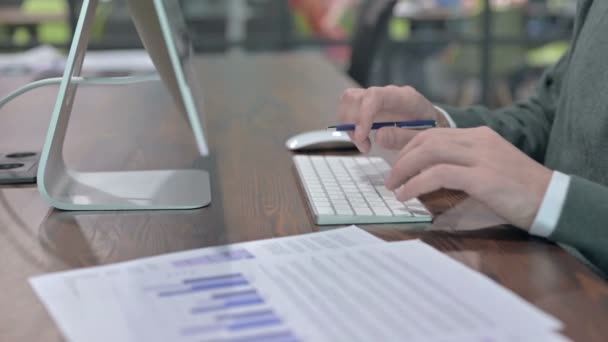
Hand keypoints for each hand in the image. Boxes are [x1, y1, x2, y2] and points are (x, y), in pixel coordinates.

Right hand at [338, 86, 447, 152]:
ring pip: (349, 101)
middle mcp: (388, 92)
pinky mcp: (370, 105)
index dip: (363, 115)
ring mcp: (377, 97)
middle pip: (355, 97)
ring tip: (363, 144)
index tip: (361, 137)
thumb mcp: (423, 138)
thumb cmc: (430, 129)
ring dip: (348, 124)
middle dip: (352, 123)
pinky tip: (363, 139)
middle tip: (364, 146)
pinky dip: (350, 125)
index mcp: (405, 97)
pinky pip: (350, 108)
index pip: (375, 96)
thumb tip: (378, 135)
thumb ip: (403, 137)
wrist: (434, 122)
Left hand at [384, 127, 552, 229]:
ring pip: (429, 153)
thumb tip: (430, 175)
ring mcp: (481, 157)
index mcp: (479, 136)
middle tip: (389, 178)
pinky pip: (439, 174)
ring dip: (404, 170)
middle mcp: (478, 140)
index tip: (394, 162)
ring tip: (393, 187)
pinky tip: (407, 195)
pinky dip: (417, 184)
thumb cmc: (520, 190)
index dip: (408, 145)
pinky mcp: (483, 177)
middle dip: (401, 158)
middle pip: (427, 140)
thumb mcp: (489, 169)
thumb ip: (463, 166)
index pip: (434, 133)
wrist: (553, 200)